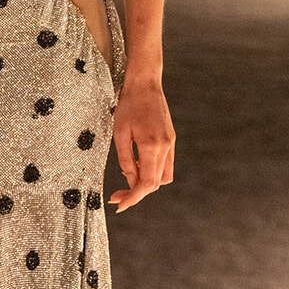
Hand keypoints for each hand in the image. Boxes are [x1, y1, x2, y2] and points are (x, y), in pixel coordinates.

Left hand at [108, 71, 174, 211]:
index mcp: (151, 145)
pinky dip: (152, 171)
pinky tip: (137, 166)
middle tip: (117, 195)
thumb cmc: (129, 105)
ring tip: (127, 179)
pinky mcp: (171, 140)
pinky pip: (164, 165)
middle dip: (136, 192)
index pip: (146, 183)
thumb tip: (129, 181)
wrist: (145, 83)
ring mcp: (171, 143)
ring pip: (163, 177)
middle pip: (155, 183)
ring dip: (146, 182)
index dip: (133, 198)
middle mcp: (165, 147)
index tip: (120, 205)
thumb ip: (126, 160)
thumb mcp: (119, 133)